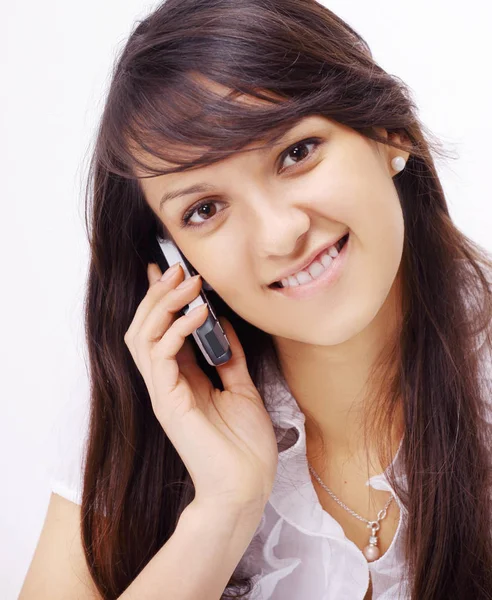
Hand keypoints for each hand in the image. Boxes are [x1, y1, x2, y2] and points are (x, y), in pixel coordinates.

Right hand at [124, 263, 278, 510]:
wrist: (248, 485)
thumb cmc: (245, 444)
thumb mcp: (241, 387)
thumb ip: (229, 358)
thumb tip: (224, 326)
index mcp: (183, 378)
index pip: (162, 330)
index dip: (162, 300)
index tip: (168, 271)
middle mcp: (167, 382)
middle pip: (144, 328)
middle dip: (156, 294)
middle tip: (174, 267)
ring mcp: (164, 391)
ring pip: (142, 336)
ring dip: (162, 304)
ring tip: (186, 282)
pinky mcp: (168, 402)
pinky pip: (160, 356)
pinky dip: (176, 329)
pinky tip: (196, 313)